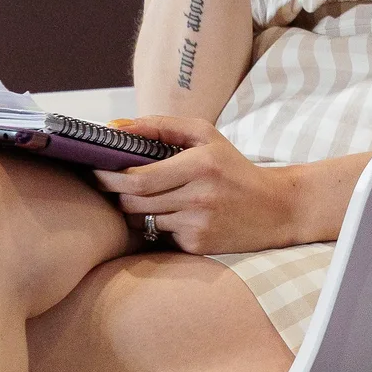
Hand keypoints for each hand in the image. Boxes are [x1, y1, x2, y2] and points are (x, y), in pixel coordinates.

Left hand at [91, 117, 298, 254]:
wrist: (275, 208)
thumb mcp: (206, 136)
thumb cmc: (233, 168)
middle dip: (115, 193)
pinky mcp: (198, 246)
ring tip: (143, 197)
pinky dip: (157, 226)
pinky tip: (171, 216)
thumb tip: (115, 126)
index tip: (96, 168)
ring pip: (142, 221)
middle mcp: (199, 196)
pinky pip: (160, 236)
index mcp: (201, 164)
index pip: (138, 178)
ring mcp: (198, 224)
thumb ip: (161, 126)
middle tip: (107, 183)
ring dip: (134, 210)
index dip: (109, 177)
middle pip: (134, 202)